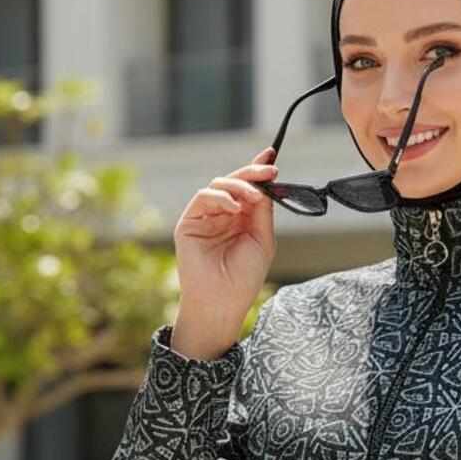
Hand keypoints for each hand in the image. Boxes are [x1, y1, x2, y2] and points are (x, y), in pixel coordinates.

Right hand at [172, 145, 279, 354]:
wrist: (223, 302)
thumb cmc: (244, 278)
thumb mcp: (263, 240)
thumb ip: (263, 212)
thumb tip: (266, 185)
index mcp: (242, 219)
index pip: (249, 188)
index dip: (258, 171)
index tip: (271, 157)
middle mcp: (223, 215)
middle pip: (235, 182)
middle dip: (252, 173)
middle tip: (269, 171)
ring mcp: (205, 217)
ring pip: (219, 185)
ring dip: (239, 185)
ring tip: (253, 197)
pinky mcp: (189, 222)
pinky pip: (203, 197)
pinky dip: (220, 197)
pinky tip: (234, 207)